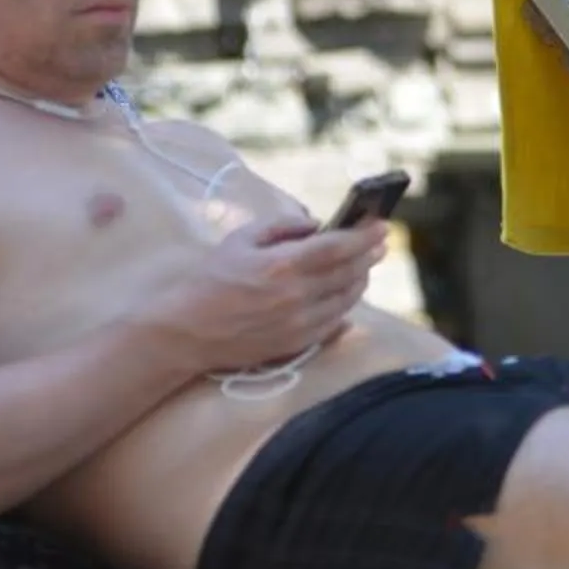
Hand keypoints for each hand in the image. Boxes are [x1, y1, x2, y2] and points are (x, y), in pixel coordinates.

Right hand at [144, 215, 384, 375]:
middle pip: (348, 272)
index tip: (382, 224)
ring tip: (365, 264)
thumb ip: (282, 226)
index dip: (364, 235)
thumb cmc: (210, 279)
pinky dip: (346, 305)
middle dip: (369, 255)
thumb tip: (317, 225)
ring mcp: (299, 324)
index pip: (338, 247)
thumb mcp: (241, 239)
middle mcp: (296, 296)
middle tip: (380, 242)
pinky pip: (335, 323)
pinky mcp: (297, 343)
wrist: (187, 331)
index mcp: (281, 265)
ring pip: (346, 299)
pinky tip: (348, 292)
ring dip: (361, 279)